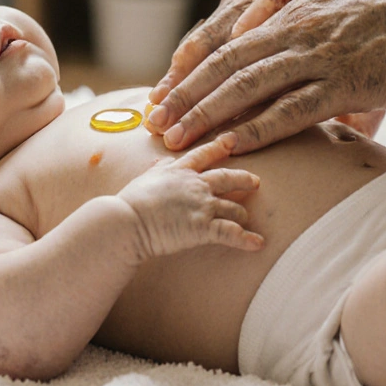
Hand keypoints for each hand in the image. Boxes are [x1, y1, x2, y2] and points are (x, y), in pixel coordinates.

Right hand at [117, 134, 264, 259]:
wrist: (127, 221)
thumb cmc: (130, 203)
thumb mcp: (144, 178)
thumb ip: (158, 169)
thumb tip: (164, 160)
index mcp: (180, 171)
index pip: (203, 155)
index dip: (219, 147)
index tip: (231, 141)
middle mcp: (195, 185)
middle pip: (227, 178)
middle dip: (244, 179)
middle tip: (256, 182)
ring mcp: (202, 205)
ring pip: (233, 207)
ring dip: (242, 214)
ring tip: (246, 220)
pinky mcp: (204, 227)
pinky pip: (231, 232)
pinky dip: (247, 239)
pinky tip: (258, 244)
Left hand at [145, 0, 385, 153]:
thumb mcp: (359, 10)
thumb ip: (333, 39)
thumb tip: (326, 81)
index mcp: (299, 11)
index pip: (232, 42)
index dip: (196, 72)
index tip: (170, 95)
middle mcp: (299, 28)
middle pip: (225, 65)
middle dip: (185, 97)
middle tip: (153, 125)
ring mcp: (321, 52)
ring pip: (246, 87)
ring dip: (205, 117)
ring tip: (174, 143)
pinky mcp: (349, 78)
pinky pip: (289, 108)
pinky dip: (252, 131)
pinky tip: (227, 148)